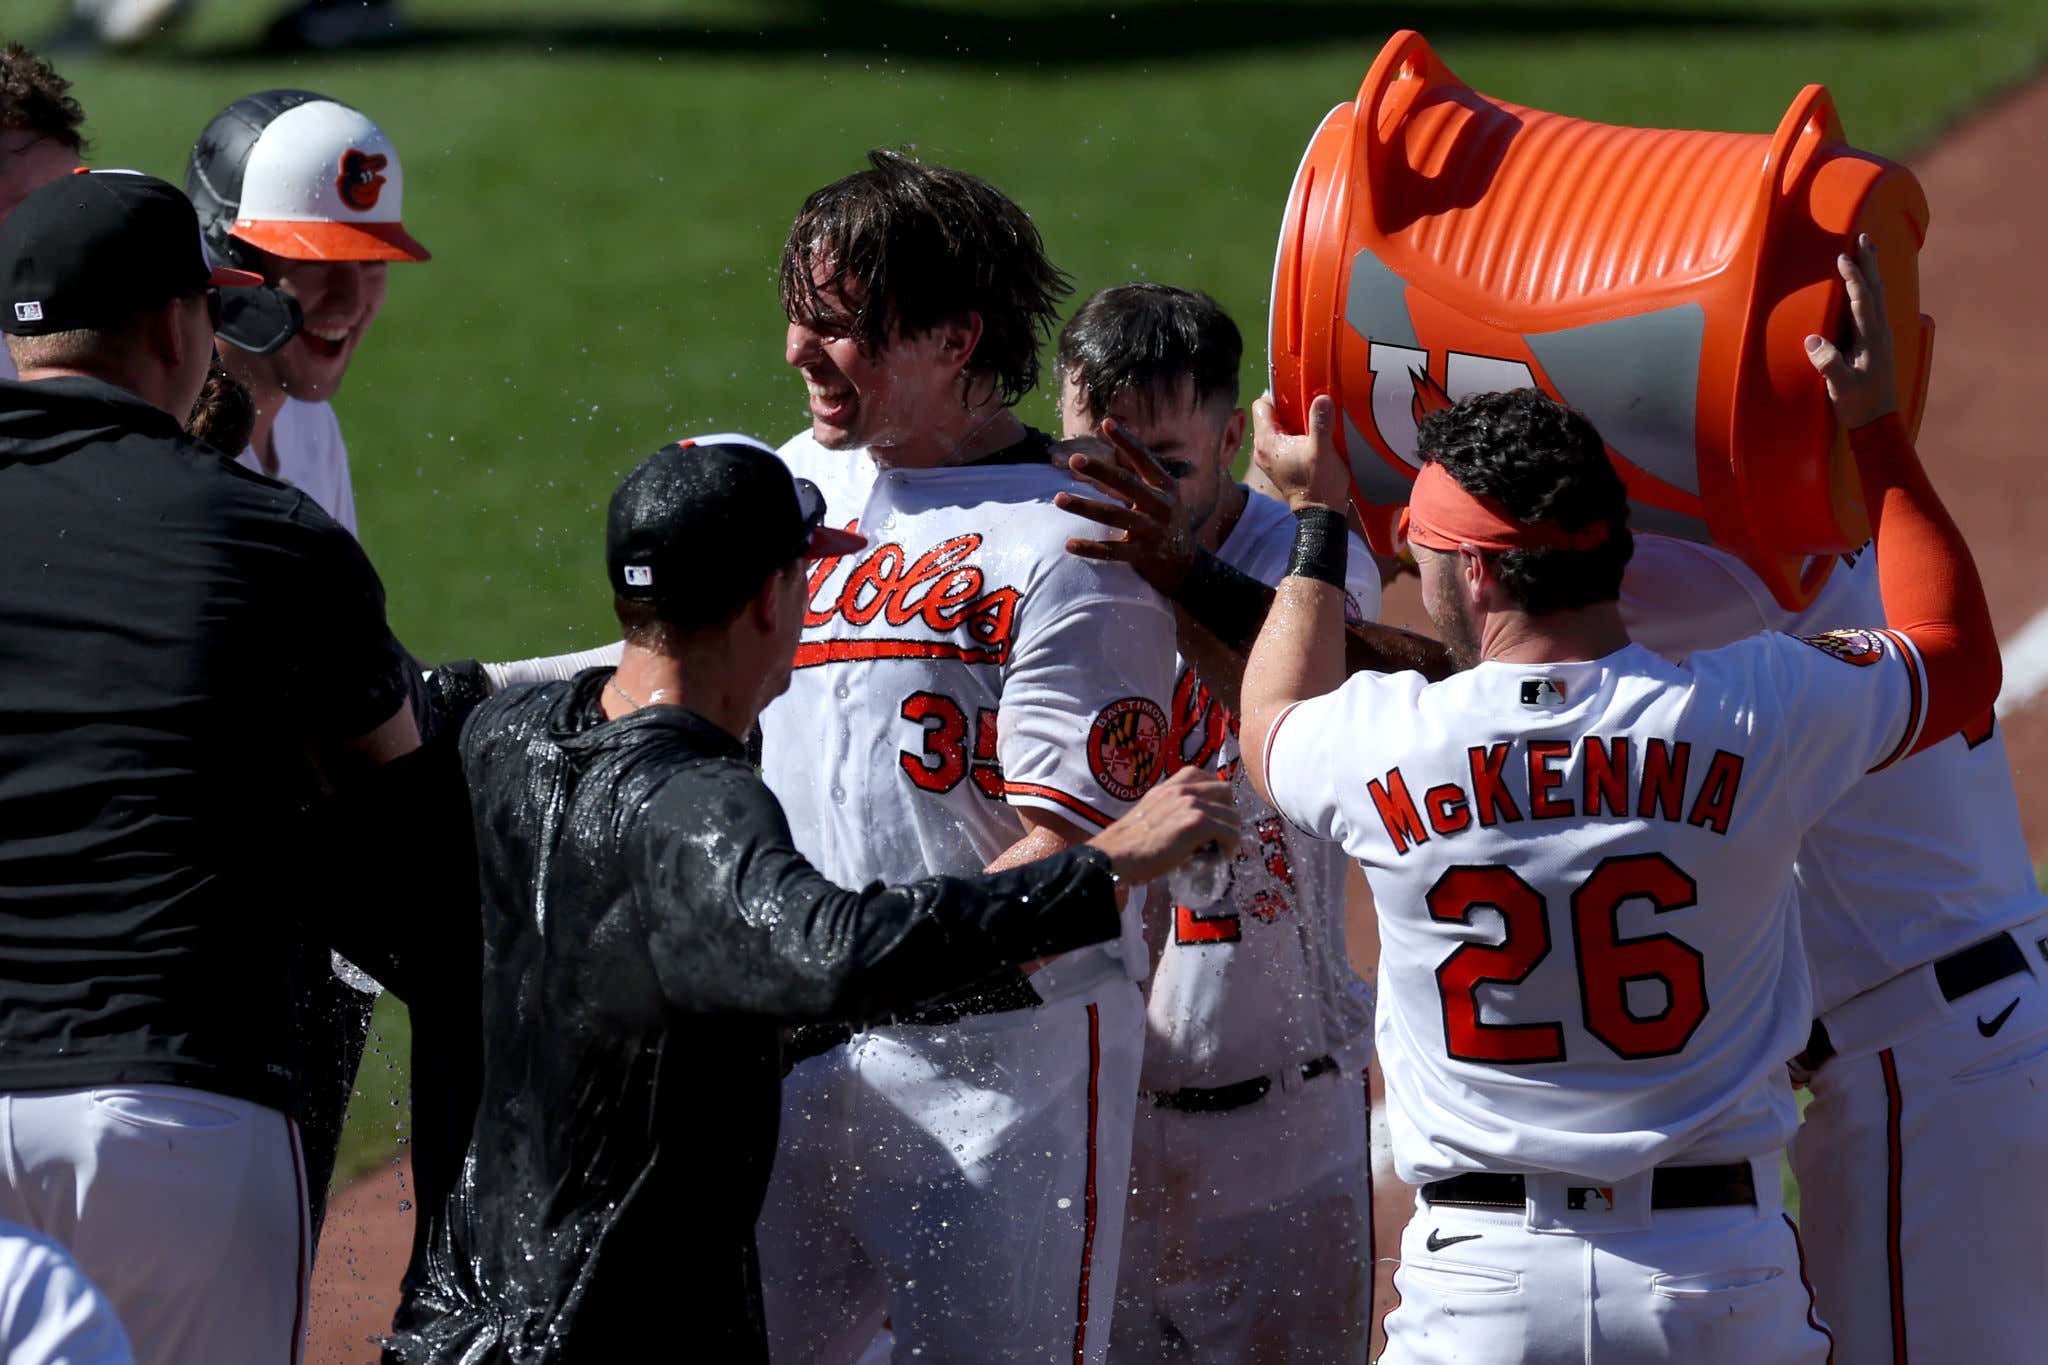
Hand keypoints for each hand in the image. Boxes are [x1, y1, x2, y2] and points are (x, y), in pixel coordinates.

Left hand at [1055, 420, 1199, 592]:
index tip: (1107, 423)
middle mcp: (1160, 506)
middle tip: (1075, 459)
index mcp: (1165, 487)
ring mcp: (1152, 531)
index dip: (1126, 441)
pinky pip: (1112, 552)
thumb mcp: (1164, 496)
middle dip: (1100, 471)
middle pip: (1126, 484)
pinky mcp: (1143, 555)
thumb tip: (1118, 446)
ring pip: (1113, 516)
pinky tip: (1069, 544)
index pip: (1143, 459)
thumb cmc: (1167, 522)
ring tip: (1059, 498)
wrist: (1187, 565)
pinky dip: (1090, 548)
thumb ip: (1142, 476)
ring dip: (1084, 506)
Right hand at [1087, 766, 1240, 884]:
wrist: (1116, 856)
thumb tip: (1195, 827)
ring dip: (1230, 834)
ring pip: (1233, 815)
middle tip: (1219, 833)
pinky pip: (1231, 832)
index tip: (1213, 816)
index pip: (1207, 777)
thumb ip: (1173, 810)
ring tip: (1219, 850)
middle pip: (1226, 791)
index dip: (1216, 798)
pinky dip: (1230, 847)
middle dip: (1227, 813)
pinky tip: (1220, 858)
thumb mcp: (1151, 814)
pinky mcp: (1197, 823)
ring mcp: (1191, 803)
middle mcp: (1182, 789)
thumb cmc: (1129, 844)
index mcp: (1170, 785)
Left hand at [1252, 392, 1350, 511]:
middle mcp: (1263, 450)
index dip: (1277, 396)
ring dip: (1294, 421)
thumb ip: (1321, 422)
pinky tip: (1312, 436)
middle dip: (1288, 408)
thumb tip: (1322, 398)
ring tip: (1312, 421)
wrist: (1320, 513)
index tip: (1297, 396)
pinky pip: (1284, 440)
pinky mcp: (1280, 464)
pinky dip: (1296, 434)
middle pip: (1270, 415)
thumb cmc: (1319, 484)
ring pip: (1278, 428)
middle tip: (1309, 407)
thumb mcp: (1322, 450)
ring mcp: (1270, 458)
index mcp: (1267, 443)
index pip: (1261, 405)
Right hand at [1805, 232, 1898, 429]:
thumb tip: (1813, 341)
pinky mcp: (1876, 343)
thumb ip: (1829, 364)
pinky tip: (1866, 287)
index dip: (1853, 278)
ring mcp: (1880, 337)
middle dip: (1869, 263)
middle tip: (1864, 238)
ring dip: (1871, 272)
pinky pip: (1873, 307)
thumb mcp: (1841, 387)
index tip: (1842, 258)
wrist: (1878, 421)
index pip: (1862, 300)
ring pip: (1877, 296)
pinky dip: (1870, 289)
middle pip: (1875, 290)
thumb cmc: (1858, 404)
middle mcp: (1880, 333)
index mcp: (1871, 339)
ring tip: (1867, 252)